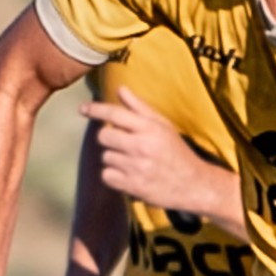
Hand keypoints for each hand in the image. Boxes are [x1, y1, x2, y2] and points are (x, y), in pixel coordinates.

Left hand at [83, 86, 219, 214]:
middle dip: (109, 138)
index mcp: (150, 128)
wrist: (193, 184)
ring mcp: (137, 167)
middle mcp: (142, 146)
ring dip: (114, 159)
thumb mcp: (163, 126)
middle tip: (123, 144)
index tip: (82, 109)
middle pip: (104, 136)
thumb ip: (140, 107)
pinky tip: (127, 175)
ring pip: (106, 157)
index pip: (115, 114)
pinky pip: (107, 176)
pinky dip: (113, 176)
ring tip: (131, 162)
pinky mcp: (133, 186)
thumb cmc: (176, 152)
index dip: (95, 109)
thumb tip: (120, 89)